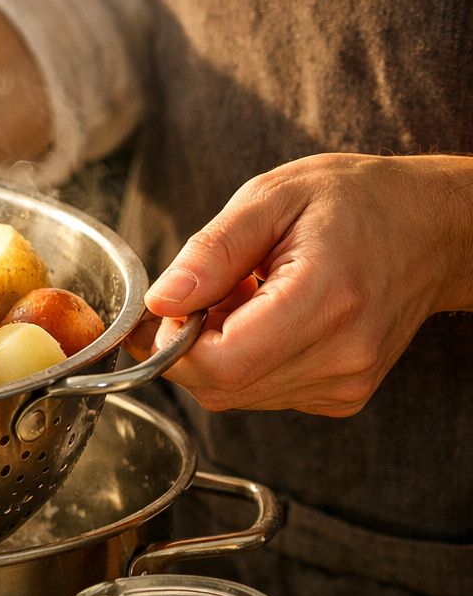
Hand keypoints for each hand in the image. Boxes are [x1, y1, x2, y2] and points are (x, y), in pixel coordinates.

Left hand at [129, 153, 472, 415]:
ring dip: (220, 352)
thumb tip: (161, 302)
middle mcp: (342, 357)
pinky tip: (272, 319)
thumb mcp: (273, 198)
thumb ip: (211, 252)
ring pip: (235, 394)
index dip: (174, 340)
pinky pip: (262, 393)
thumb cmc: (359, 202)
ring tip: (253, 297)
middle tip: (218, 289)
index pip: (218, 364)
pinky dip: (247, 361)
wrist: (434, 229)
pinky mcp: (342, 397)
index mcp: (326, 301)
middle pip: (219, 386)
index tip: (175, 303)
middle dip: (193, 343)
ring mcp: (346, 384)